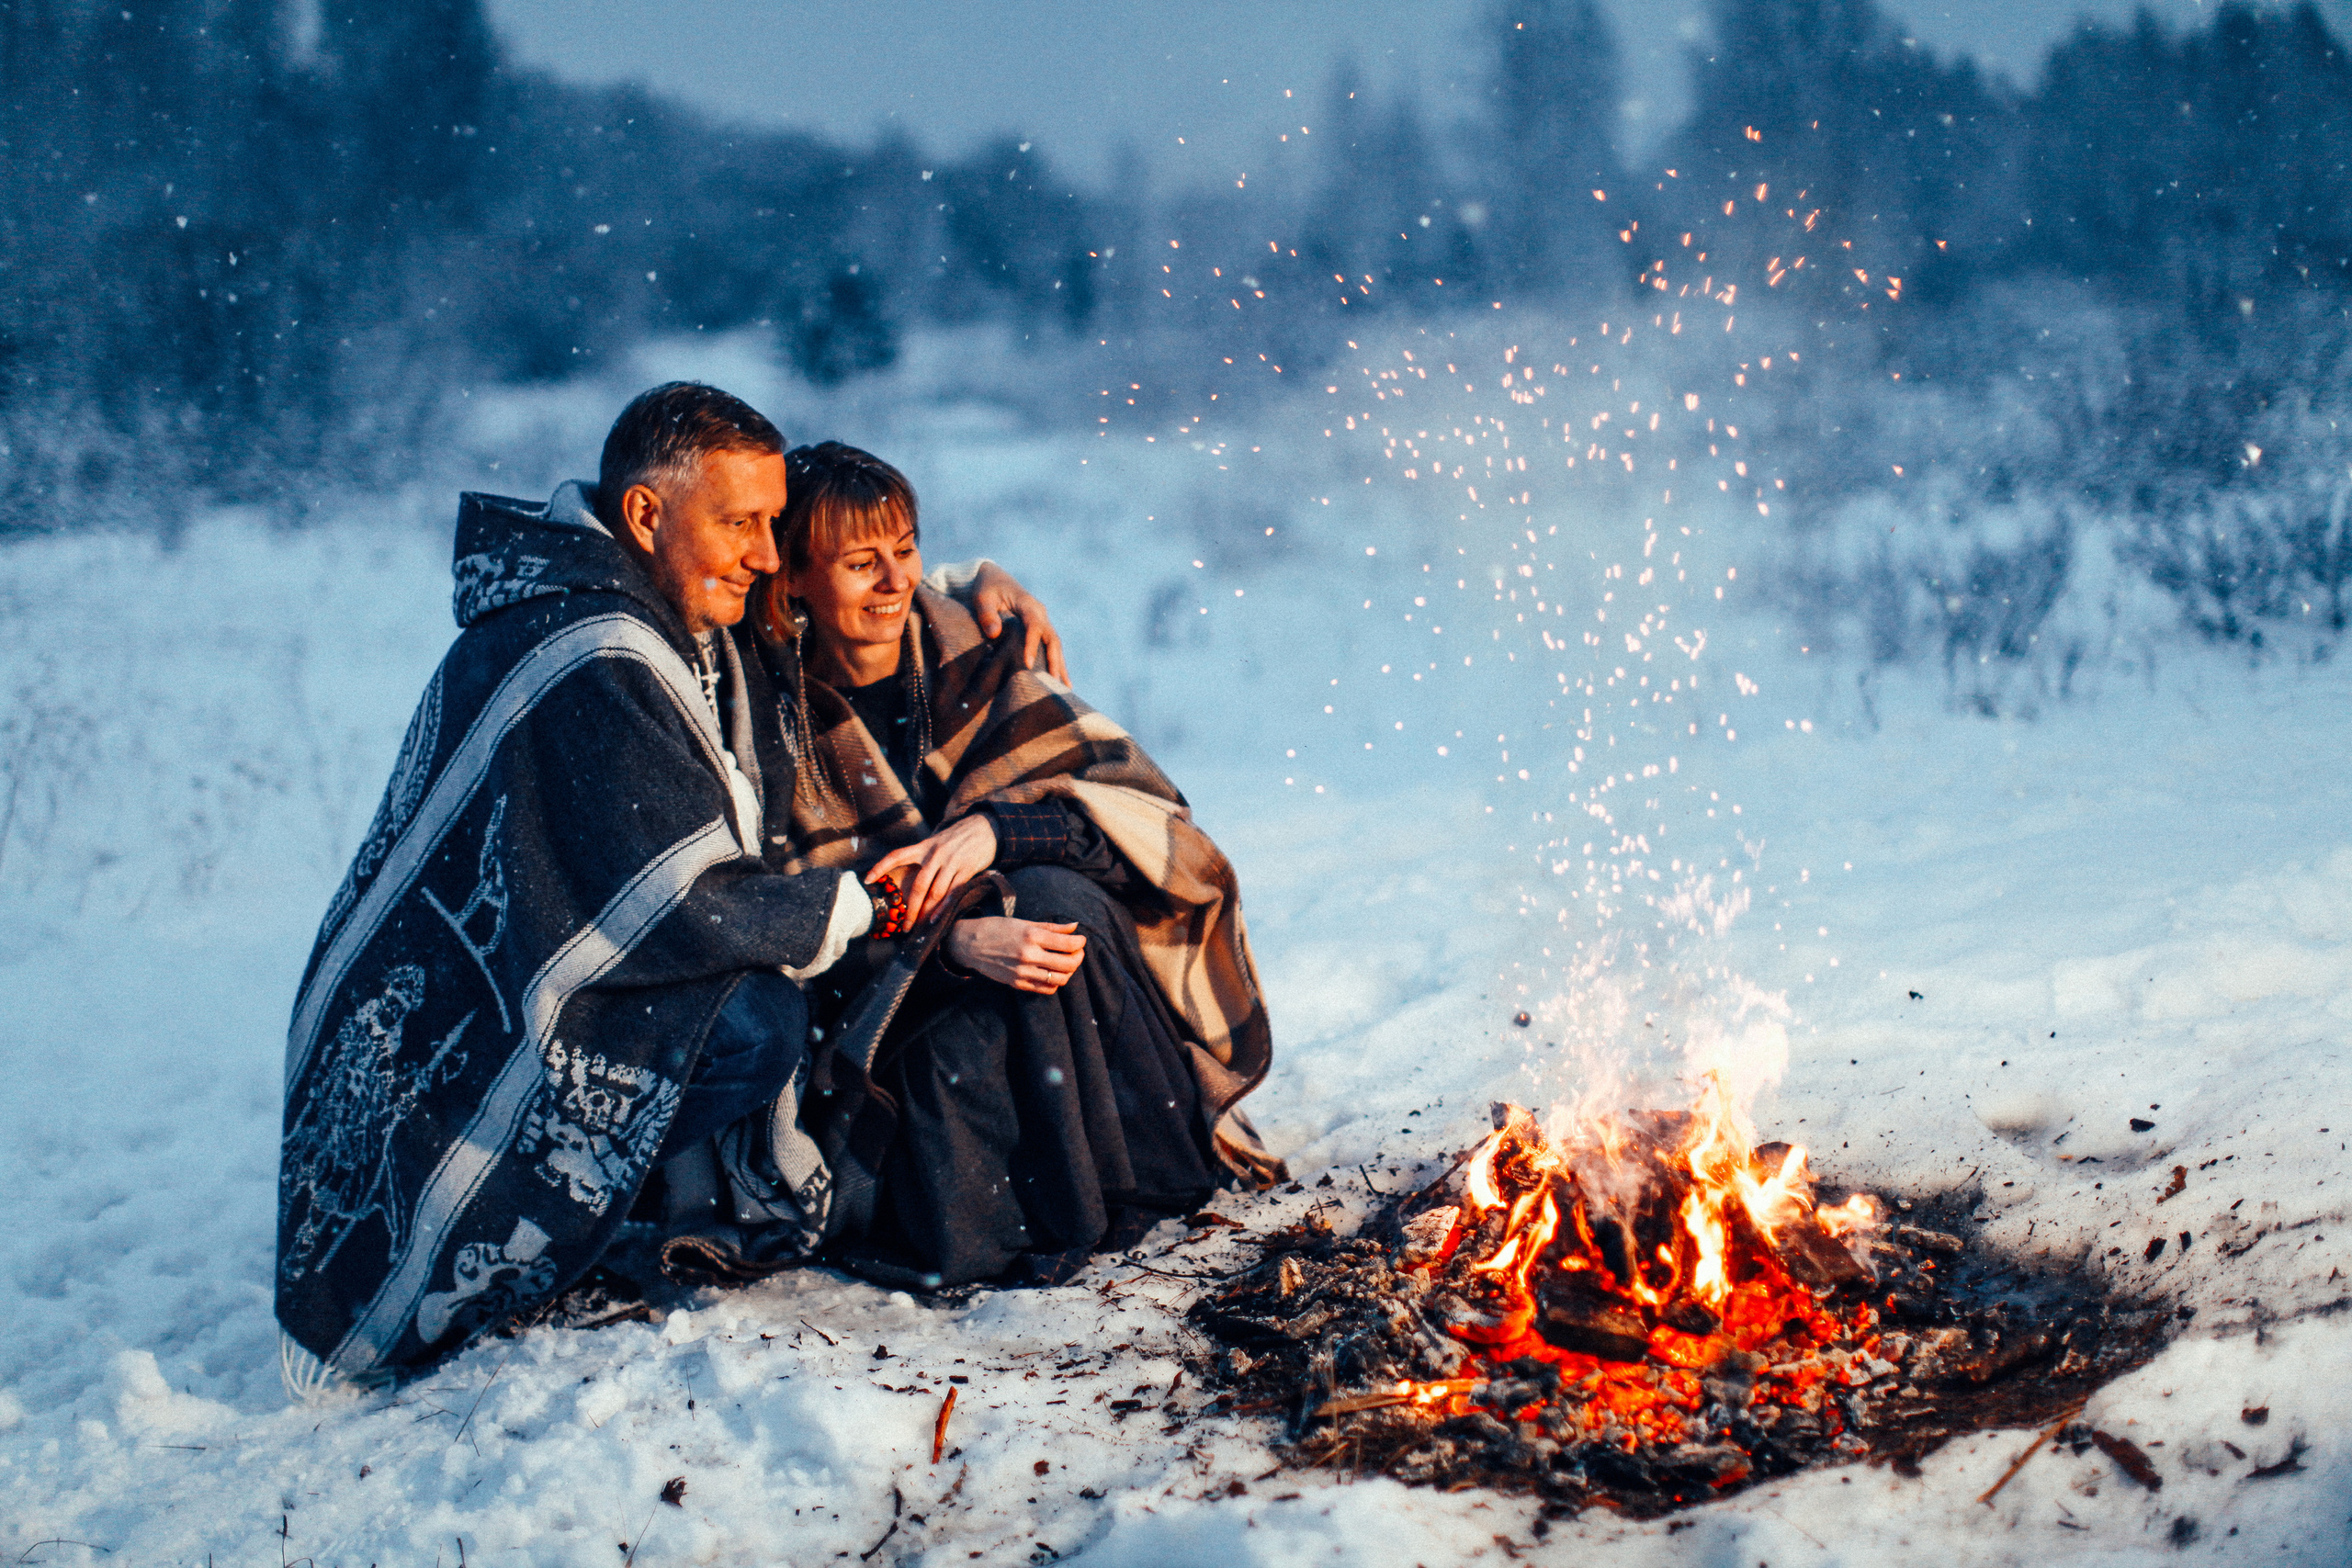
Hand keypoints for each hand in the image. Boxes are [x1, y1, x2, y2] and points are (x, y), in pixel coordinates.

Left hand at [866, 813, 997, 926]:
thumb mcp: (936, 841)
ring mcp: (951, 862)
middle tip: (904, 926)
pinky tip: (935, 919)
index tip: (867, 879)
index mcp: (924, 846)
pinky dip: (943, 908)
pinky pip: (953, 892)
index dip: (881, 866)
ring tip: (919, 927)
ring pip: (935, 893)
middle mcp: (935, 854)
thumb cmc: (957, 838)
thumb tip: (908, 877)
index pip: (897, 855)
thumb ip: (923, 856)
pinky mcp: (966, 870)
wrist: (984, 828)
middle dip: (910, 908)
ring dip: (926, 912)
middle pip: (918, 885)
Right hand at [945, 917, 1085, 993]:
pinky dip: (1055, 983)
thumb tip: (1075, 926)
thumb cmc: (998, 928)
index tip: (1081, 940)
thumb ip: (1052, 927)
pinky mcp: (1017, 984)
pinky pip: (1046, 989)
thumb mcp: (1024, 923)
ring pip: (1060, 979)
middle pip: (1068, 964)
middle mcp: (1028, 955)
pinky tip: (1054, 973)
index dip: (1080, 943)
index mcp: (1031, 936)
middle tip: (1078, 952)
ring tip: (1067, 963)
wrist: (970, 944)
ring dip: (1069, 971)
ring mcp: (1023, 972)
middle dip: (1078, 958)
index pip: (1068, 943)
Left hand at [969, 561, 1068, 683]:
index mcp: (1027, 604)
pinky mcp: (1040, 627)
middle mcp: (1040, 613)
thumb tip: (994, 634)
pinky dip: (1056, 663)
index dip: (1032, 645)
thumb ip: (987, 614)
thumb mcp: (982, 597)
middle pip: (1052, 638)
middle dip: (1054, 661)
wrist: (994, 577)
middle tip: (1054, 683)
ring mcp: (1042, 620)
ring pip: (1055, 645)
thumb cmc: (986, 587)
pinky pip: (1051, 646)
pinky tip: (1062, 681)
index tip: (1028, 664)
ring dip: (1060, 666)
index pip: (1034, 626)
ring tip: (1065, 688)